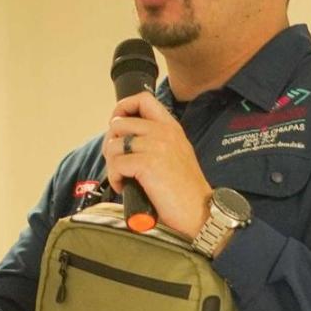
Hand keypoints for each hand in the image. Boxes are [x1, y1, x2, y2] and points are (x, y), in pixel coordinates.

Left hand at [102, 91, 212, 239]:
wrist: (200, 211)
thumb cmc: (186, 190)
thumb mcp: (176, 154)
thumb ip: (156, 141)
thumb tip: (125, 140)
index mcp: (171, 127)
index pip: (143, 99)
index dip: (123, 108)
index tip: (118, 126)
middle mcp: (164, 132)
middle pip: (119, 123)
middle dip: (111, 143)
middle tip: (117, 161)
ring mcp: (156, 146)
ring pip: (113, 145)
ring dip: (111, 163)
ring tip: (122, 177)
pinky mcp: (147, 164)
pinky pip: (116, 164)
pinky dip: (115, 178)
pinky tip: (125, 187)